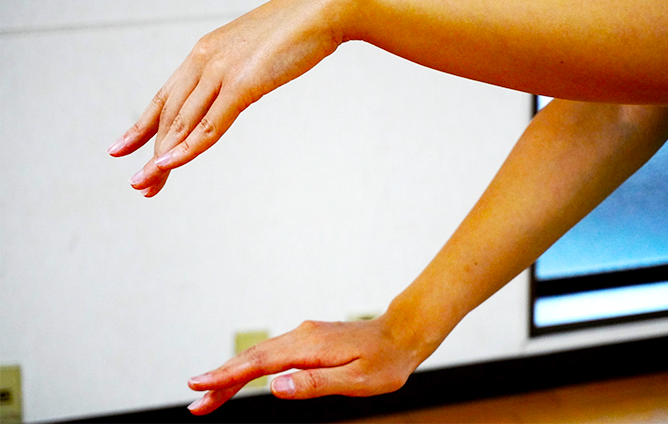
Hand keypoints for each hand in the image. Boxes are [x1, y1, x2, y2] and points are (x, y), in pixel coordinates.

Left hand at [107, 0, 353, 195]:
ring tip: (146, 184)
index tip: (123, 147)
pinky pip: (210, 123)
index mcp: (205, 52)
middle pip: (168, 115)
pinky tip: (169, 164)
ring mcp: (222, 71)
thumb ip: (241, 71)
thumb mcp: (258, 53)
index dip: (141, 125)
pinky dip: (188, 146)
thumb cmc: (298, 29)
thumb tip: (239, 88)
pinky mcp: (243, 83)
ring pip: (182, 122)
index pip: (165, 97)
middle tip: (138, 183)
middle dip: (148, 151)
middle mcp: (204, 60)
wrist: (326, 9)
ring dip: (161, 157)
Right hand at [186, 317, 422, 415]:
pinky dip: (251, 366)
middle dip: (221, 380)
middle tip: (195, 403)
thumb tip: (275, 387)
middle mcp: (301, 336)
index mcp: (309, 347)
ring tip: (208, 395)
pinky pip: (272, 353)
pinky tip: (242, 376)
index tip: (198, 385)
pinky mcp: (307, 340)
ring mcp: (303, 336)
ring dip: (232, 374)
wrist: (402, 334)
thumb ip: (316, 384)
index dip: (226, 376)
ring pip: (259, 355)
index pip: (258, 364)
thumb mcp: (356, 381)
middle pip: (252, 358)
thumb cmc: (384, 362)